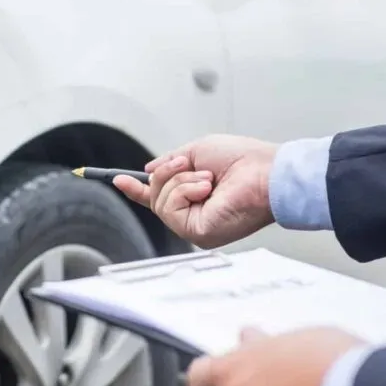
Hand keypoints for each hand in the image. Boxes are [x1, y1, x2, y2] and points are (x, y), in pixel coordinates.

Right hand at [114, 135, 277, 248]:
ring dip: (180, 180)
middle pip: (155, 197)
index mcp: (196, 198)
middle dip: (167, 174)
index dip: (138, 189)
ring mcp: (195, 227)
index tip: (119, 179)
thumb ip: (171, 162)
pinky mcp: (197, 234)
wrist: (266, 172)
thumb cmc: (244, 160)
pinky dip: (184, 190)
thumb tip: (147, 171)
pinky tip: (206, 188)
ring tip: (207, 179)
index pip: (161, 198)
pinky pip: (170, 209)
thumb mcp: (198, 151)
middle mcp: (195, 216)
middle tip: (187, 164)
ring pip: (160, 202)